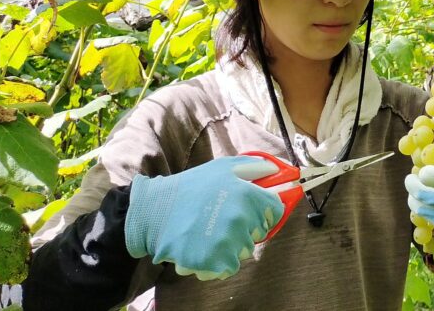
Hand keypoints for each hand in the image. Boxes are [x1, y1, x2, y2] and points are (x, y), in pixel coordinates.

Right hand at [125, 155, 284, 279]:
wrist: (155, 211)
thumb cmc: (191, 187)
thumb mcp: (224, 167)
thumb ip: (255, 168)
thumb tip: (277, 171)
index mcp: (247, 195)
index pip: (275, 210)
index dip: (265, 210)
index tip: (252, 211)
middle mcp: (241, 219)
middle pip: (259, 232)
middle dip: (246, 227)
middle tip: (223, 220)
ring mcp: (227, 242)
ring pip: (244, 251)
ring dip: (232, 245)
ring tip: (210, 233)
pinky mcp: (213, 262)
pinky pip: (229, 267)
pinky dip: (219, 262)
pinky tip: (205, 248)